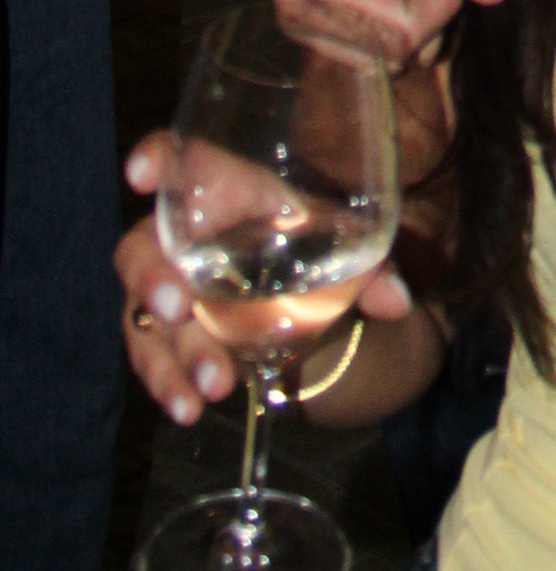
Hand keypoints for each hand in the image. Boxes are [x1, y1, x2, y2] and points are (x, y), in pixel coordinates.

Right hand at [116, 136, 411, 426]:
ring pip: (144, 312)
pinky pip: (150, 356)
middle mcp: (185, 238)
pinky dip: (169, 384)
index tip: (142, 174)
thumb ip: (371, 269)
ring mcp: (168, 289)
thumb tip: (398, 301)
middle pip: (145, 246)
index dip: (160, 161)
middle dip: (155, 276)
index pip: (188, 164)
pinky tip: (189, 409)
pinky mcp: (164, 336)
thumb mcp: (345, 251)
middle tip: (178, 309)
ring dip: (174, 352)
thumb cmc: (314, 248)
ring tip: (215, 385)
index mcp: (232, 195)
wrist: (302, 297)